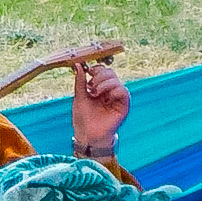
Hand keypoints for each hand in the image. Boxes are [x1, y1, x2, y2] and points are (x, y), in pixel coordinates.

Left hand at [68, 44, 129, 161]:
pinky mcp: (123, 106)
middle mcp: (110, 91)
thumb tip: (78, 65)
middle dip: (99, 75)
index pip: (103, 71)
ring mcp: (117, 98)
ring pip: (116, 80)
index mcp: (100, 88)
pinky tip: (105, 97)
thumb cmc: (83, 118)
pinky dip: (114, 90)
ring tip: (95, 92)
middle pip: (110, 72)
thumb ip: (80, 81)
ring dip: (104, 83)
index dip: (96, 69)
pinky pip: (123, 91)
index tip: (88, 71)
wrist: (87, 135)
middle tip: (91, 85)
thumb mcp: (79, 96)